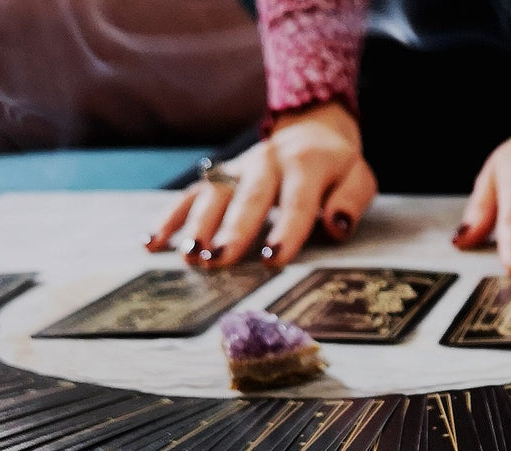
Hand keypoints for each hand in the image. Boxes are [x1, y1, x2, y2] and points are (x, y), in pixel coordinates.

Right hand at [145, 102, 377, 267]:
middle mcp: (267, 162)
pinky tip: (152, 243)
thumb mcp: (359, 177)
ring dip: (198, 227)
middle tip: (218, 260)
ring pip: (214, 196)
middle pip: (248, 198)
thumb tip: (335, 227)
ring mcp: (238, 168)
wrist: (312, 129)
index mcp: (305, 164)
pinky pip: (190, 195)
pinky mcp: (220, 176)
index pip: (296, 201)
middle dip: (232, 230)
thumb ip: (350, 201)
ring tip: (189, 257)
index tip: (272, 258)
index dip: (285, 230)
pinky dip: (170, 217)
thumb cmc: (337, 167)